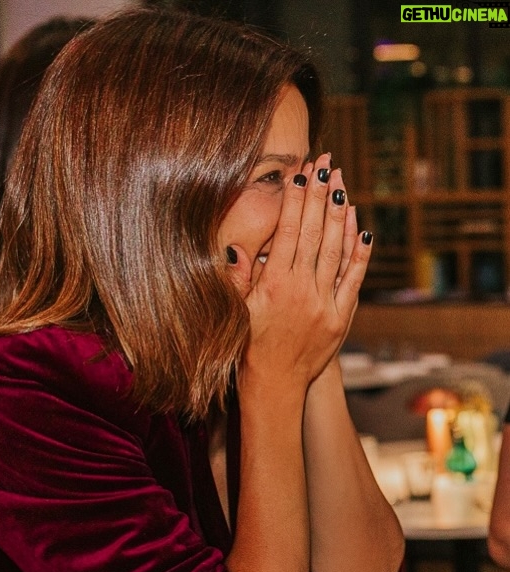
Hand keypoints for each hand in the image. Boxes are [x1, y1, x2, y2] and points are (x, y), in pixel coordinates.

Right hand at [230, 154, 370, 386]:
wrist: (274, 385)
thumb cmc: (247, 347)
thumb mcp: (234, 312)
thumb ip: (237, 278)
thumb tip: (235, 247)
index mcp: (274, 285)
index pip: (288, 231)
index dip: (296, 199)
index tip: (301, 172)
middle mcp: (302, 289)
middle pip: (314, 232)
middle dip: (320, 194)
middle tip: (326, 162)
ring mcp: (325, 302)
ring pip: (336, 249)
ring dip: (340, 213)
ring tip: (342, 183)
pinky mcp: (340, 317)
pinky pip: (353, 278)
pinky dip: (358, 252)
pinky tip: (361, 227)